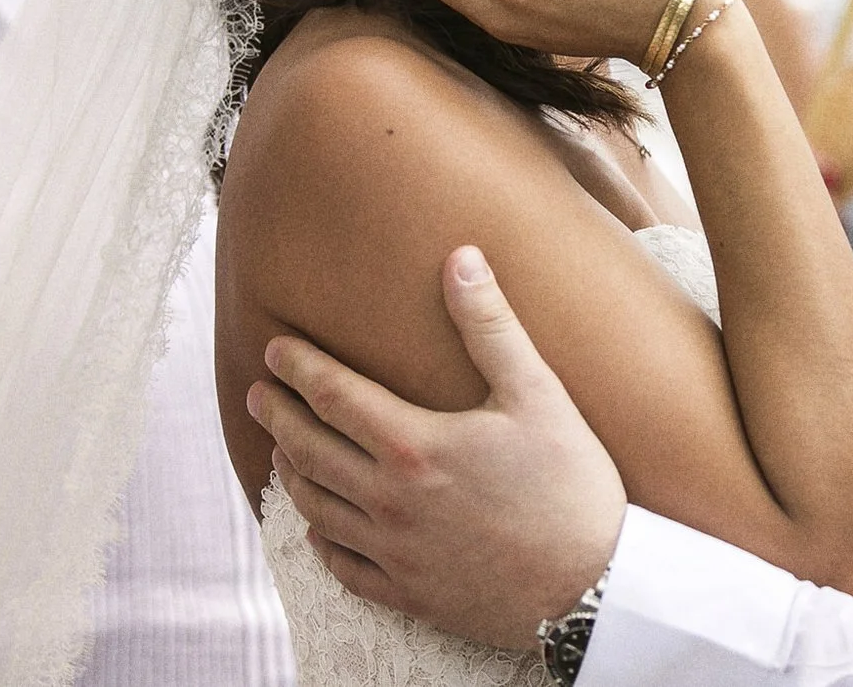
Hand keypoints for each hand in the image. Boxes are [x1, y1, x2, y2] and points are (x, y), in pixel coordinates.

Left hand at [250, 244, 627, 651]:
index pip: (333, 396)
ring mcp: (394, 553)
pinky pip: (343, 568)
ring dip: (291, 473)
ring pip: (317, 509)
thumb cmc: (573, 484)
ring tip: (281, 450)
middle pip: (309, 451)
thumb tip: (461, 258)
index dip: (298, 368)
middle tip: (258, 394)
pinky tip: (317, 529)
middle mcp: (389, 501)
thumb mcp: (538, 393)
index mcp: (414, 446)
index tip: (274, 349)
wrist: (594, 587)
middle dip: (277, 416)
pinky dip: (321, 542)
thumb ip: (490, 325)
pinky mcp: (409, 594)